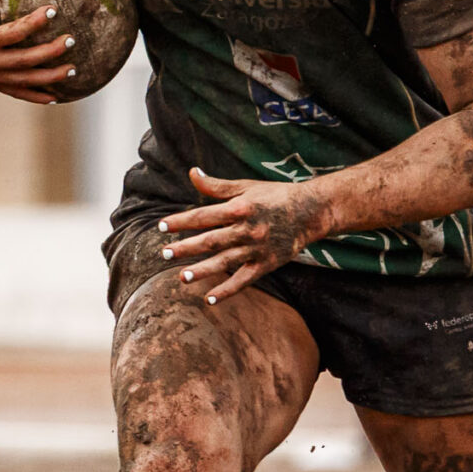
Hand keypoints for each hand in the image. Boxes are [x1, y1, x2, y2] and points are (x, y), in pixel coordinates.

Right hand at [0, 0, 75, 103]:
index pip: (11, 33)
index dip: (32, 23)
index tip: (52, 10)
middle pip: (23, 61)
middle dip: (49, 52)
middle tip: (71, 40)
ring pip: (23, 80)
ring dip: (49, 77)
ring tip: (74, 70)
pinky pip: (15, 92)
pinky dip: (35, 96)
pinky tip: (56, 98)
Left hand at [154, 169, 334, 303]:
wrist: (311, 211)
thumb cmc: (275, 196)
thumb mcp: (246, 187)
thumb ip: (217, 186)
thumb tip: (192, 173)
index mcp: (240, 207)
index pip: (203, 216)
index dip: (181, 221)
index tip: (161, 226)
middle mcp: (247, 229)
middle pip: (210, 240)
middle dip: (186, 248)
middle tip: (164, 254)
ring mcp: (257, 248)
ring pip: (225, 262)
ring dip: (202, 270)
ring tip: (182, 277)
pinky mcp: (267, 263)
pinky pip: (244, 279)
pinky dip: (227, 290)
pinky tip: (209, 298)